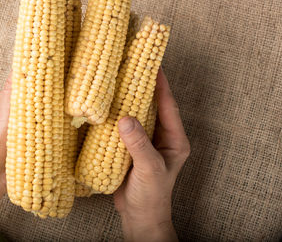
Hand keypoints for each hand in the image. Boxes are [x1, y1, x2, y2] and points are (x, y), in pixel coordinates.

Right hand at [114, 68, 189, 241]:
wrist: (139, 215)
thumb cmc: (151, 195)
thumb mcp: (149, 169)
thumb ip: (139, 145)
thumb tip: (126, 119)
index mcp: (174, 139)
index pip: (169, 106)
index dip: (161, 85)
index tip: (154, 65)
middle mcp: (161, 137)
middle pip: (153, 106)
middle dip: (144, 86)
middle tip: (133, 66)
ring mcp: (145, 141)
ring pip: (138, 114)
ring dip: (129, 99)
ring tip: (118, 80)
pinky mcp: (130, 147)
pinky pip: (125, 126)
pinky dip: (116, 115)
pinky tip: (106, 105)